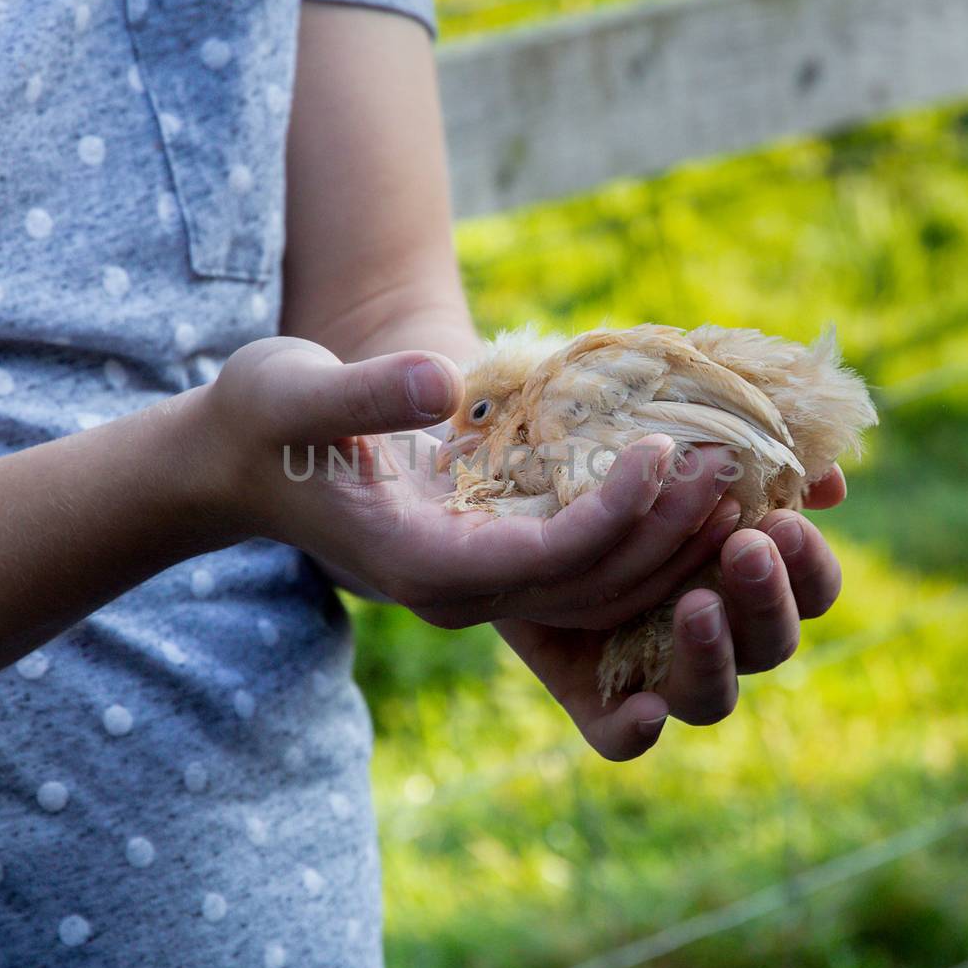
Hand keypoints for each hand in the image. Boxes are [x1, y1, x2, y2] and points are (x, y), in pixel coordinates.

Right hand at [191, 338, 750, 626]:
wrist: (236, 461)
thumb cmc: (259, 422)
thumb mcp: (294, 393)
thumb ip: (364, 393)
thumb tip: (440, 379)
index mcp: (422, 565)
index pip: (548, 560)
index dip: (615, 513)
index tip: (665, 452)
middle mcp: (461, 589)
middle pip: (591, 587)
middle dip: (665, 534)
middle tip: (731, 466)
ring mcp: (479, 579)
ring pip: (597, 587)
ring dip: (665, 541)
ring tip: (730, 477)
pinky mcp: (492, 554)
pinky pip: (583, 562)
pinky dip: (638, 530)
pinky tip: (681, 479)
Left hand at [494, 470, 845, 760]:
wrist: (497, 503)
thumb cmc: (598, 470)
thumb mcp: (665, 450)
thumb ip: (741, 459)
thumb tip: (829, 485)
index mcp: (744, 578)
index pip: (810, 591)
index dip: (810, 566)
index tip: (784, 519)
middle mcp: (711, 634)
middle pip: (772, 646)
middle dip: (765, 598)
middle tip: (743, 546)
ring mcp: (654, 672)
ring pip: (709, 699)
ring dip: (714, 654)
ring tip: (696, 604)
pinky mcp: (589, 694)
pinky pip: (616, 737)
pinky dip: (636, 732)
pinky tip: (645, 709)